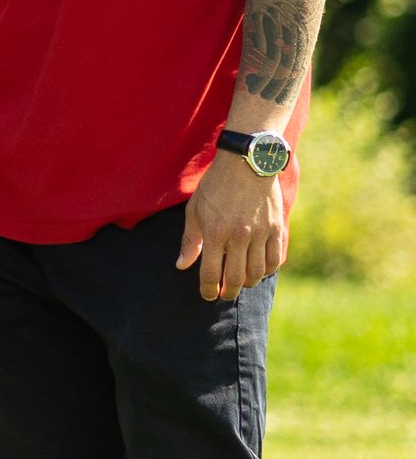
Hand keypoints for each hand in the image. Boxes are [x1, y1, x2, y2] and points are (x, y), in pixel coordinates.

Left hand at [176, 150, 286, 299]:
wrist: (247, 163)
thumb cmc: (216, 186)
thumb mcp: (195, 210)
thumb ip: (189, 240)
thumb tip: (181, 266)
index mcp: (215, 232)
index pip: (210, 273)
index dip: (207, 289)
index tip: (207, 295)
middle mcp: (239, 236)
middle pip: (235, 278)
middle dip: (227, 291)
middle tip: (223, 294)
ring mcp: (261, 233)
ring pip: (257, 273)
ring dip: (247, 283)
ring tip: (240, 283)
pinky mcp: (277, 229)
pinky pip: (275, 260)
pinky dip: (267, 271)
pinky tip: (258, 271)